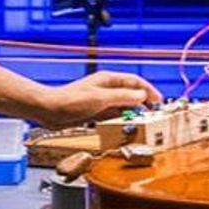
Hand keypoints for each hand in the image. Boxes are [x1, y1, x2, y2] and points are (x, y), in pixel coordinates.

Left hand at [37, 72, 161, 128]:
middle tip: (154, 115)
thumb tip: (142, 96)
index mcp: (109, 80)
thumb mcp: (100, 99)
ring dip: (133, 114)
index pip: (135, 82)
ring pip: (123, 106)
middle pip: (131, 94)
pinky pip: (114, 116)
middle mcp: (107, 89)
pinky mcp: (96, 112)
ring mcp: (102, 101)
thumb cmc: (70, 101)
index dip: (149, 90)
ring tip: (142, 123)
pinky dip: (121, 121)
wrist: (49, 111)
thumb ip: (122, 97)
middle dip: (144, 104)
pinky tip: (125, 128)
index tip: (159, 101)